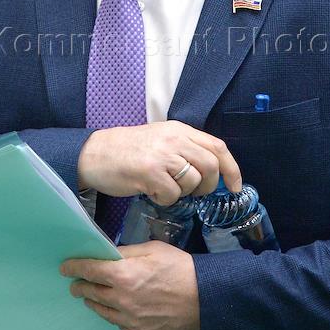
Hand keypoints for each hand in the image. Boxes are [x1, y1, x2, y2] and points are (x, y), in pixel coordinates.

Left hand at [61, 241, 199, 329]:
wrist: (207, 300)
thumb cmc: (181, 269)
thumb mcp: (153, 250)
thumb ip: (125, 253)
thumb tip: (106, 256)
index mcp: (123, 275)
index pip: (88, 270)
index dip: (73, 267)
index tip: (66, 268)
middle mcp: (121, 301)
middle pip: (91, 292)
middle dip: (81, 285)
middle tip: (77, 282)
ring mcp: (129, 321)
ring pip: (101, 310)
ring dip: (95, 301)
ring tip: (94, 295)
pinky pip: (119, 324)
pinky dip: (115, 315)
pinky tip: (119, 309)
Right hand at [77, 120, 241, 202]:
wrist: (94, 154)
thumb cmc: (127, 151)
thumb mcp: (160, 140)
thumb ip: (184, 149)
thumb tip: (210, 171)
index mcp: (179, 130)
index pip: (217, 146)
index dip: (232, 168)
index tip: (235, 186)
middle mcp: (174, 139)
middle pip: (211, 166)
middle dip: (208, 186)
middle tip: (195, 192)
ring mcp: (162, 155)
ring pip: (193, 182)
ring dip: (183, 193)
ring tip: (165, 188)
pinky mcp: (150, 172)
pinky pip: (173, 195)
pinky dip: (166, 199)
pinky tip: (152, 192)